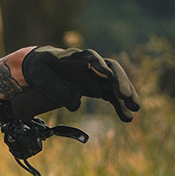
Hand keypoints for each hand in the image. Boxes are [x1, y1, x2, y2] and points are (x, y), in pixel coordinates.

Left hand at [14, 47, 139, 121]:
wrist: (40, 69)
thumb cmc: (39, 68)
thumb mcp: (41, 76)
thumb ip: (56, 88)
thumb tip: (76, 104)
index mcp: (73, 57)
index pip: (89, 57)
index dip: (99, 64)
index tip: (106, 74)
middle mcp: (89, 65)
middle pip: (110, 69)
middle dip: (120, 81)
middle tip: (126, 97)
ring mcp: (95, 76)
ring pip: (115, 83)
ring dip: (126, 94)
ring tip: (135, 109)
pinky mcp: (97, 87)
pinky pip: (111, 96)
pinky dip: (119, 106)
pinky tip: (127, 118)